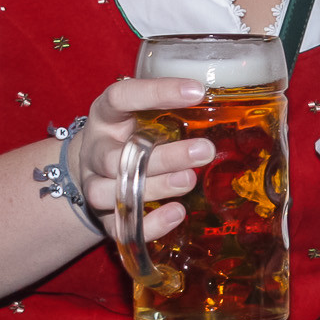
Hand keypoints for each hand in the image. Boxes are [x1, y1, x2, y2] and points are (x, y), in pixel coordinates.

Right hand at [73, 77, 212, 244]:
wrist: (91, 169)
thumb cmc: (130, 135)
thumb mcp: (142, 115)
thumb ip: (172, 111)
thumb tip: (229, 104)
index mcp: (106, 117)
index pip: (121, 97)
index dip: (155, 92)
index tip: (197, 91)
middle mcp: (95, 151)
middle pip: (115, 157)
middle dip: (162, 157)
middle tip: (204, 151)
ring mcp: (94, 185)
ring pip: (109, 193)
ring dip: (154, 188)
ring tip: (189, 180)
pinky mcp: (103, 217)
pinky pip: (119, 227)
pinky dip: (148, 224)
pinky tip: (176, 213)